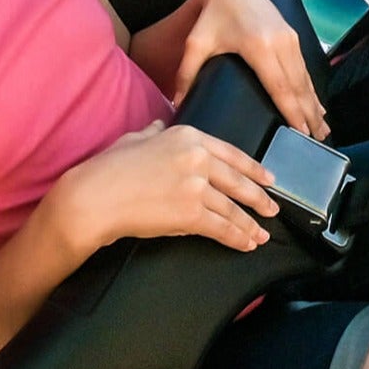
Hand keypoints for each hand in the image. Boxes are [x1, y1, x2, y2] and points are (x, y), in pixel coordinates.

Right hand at [59, 121, 280, 251]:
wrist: (95, 196)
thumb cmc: (109, 168)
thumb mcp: (136, 137)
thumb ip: (155, 131)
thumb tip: (161, 124)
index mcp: (188, 136)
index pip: (232, 153)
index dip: (253, 168)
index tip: (268, 178)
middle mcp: (198, 158)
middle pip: (238, 181)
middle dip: (259, 197)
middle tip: (272, 207)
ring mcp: (197, 186)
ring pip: (233, 208)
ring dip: (250, 224)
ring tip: (261, 234)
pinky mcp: (191, 213)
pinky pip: (222, 227)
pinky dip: (237, 238)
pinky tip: (246, 244)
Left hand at [172, 0, 329, 139]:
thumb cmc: (213, 16)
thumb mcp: (196, 43)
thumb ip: (186, 73)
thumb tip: (176, 104)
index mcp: (258, 46)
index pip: (279, 86)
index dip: (291, 111)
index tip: (300, 132)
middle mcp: (280, 43)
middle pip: (297, 87)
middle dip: (308, 115)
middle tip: (317, 140)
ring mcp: (290, 38)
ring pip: (305, 79)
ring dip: (314, 105)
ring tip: (322, 130)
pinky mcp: (293, 36)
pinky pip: (304, 69)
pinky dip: (311, 90)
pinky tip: (317, 106)